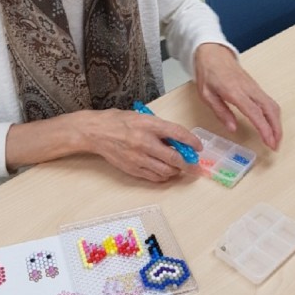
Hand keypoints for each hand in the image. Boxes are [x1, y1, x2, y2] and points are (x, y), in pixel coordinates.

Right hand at [85, 109, 201, 182]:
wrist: (96, 132)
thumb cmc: (118, 121)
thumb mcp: (141, 117)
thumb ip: (159, 128)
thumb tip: (178, 140)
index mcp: (148, 125)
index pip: (177, 134)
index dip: (192, 142)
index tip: (198, 147)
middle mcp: (144, 142)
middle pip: (174, 158)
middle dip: (188, 164)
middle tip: (195, 166)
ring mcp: (138, 158)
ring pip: (166, 171)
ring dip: (176, 170)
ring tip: (178, 167)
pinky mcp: (132, 169)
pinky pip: (154, 177)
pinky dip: (163, 176)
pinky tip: (165, 171)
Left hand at [194, 43, 281, 149]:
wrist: (213, 53)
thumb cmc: (208, 73)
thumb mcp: (206, 94)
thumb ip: (220, 111)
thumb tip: (233, 128)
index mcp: (235, 91)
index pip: (255, 112)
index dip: (264, 129)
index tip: (269, 142)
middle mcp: (249, 89)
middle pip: (270, 110)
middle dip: (276, 129)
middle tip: (275, 146)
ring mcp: (254, 87)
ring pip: (273, 106)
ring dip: (277, 123)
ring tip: (275, 139)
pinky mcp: (256, 87)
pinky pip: (269, 102)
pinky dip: (273, 116)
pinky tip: (271, 126)